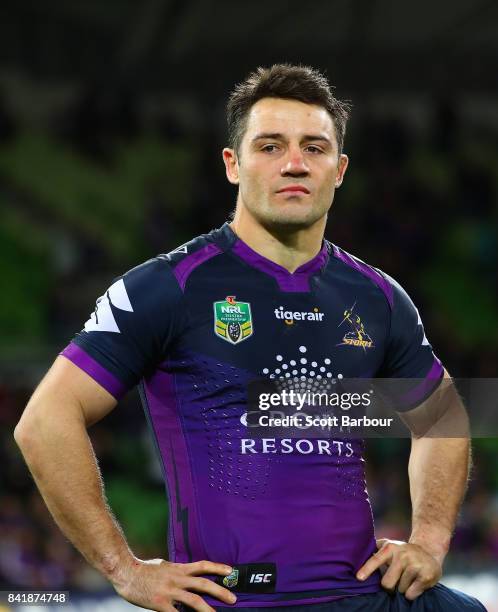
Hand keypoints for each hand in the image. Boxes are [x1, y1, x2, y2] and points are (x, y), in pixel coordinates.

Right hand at [112, 557, 236, 611]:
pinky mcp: (160, 604)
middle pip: (204, 584)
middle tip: (234, 599)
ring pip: (194, 601)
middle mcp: (177, 578)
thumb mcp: (164, 565)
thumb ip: (176, 571)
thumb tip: (186, 574)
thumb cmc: (144, 569)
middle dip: (221, 591)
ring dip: (208, 610)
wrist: (126, 572)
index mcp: (179, 568)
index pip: (203, 566)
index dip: (218, 567)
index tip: (231, 571)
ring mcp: (170, 591)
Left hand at [356, 538, 441, 600]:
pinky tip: (416, 582)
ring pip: (400, 590)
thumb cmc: (403, 551)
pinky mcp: (426, 576)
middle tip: (395, 579)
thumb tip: (357, 552)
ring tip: (408, 577)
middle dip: (389, 586)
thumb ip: (375, 548)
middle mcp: (402, 555)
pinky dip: (411, 593)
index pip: (376, 560)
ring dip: (402, 588)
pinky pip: (410, 594)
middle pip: (387, 583)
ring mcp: (414, 565)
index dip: (367, 570)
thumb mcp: (390, 545)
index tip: (358, 578)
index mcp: (390, 548)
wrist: (429, 550)